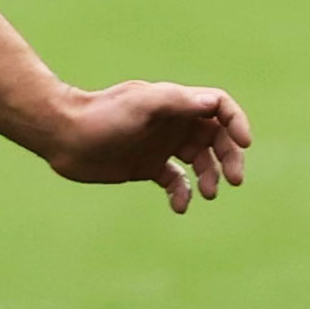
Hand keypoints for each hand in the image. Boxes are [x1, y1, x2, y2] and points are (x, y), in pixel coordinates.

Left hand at [39, 79, 251, 211]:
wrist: (64, 136)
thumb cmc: (102, 116)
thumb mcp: (141, 105)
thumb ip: (176, 102)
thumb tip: (212, 104)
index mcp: (176, 104)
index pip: (219, 107)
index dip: (236, 122)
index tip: (245, 144)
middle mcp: (173, 123)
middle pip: (216, 138)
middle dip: (229, 158)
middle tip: (234, 181)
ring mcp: (161, 145)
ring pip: (200, 162)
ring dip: (209, 177)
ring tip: (207, 195)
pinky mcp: (147, 166)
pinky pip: (176, 181)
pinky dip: (182, 194)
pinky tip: (179, 206)